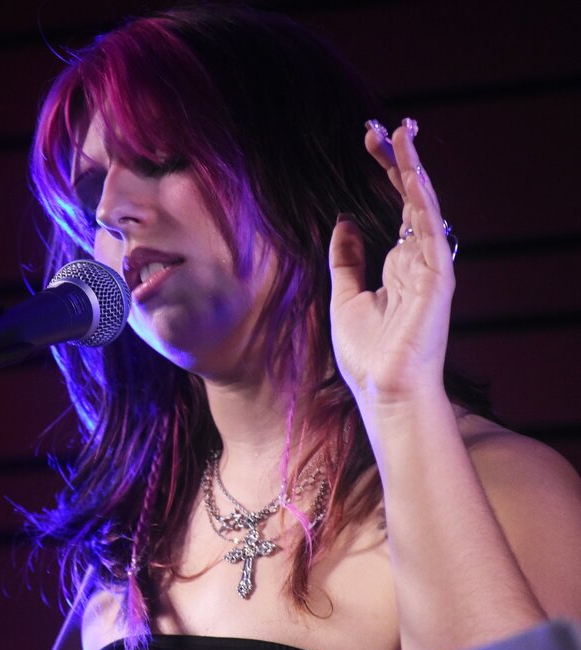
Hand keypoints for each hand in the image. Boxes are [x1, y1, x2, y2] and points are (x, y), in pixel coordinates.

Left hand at [328, 119, 455, 405]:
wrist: (383, 389)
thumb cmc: (367, 352)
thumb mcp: (345, 295)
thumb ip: (347, 259)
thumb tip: (344, 223)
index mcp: (399, 263)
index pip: (395, 205)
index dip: (384, 172)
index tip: (368, 141)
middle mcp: (418, 259)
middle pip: (410, 198)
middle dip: (397, 160)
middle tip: (381, 126)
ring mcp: (430, 267)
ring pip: (423, 206)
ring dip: (411, 169)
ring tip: (400, 133)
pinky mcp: (437, 278)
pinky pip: (431, 231)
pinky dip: (422, 201)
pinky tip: (412, 173)